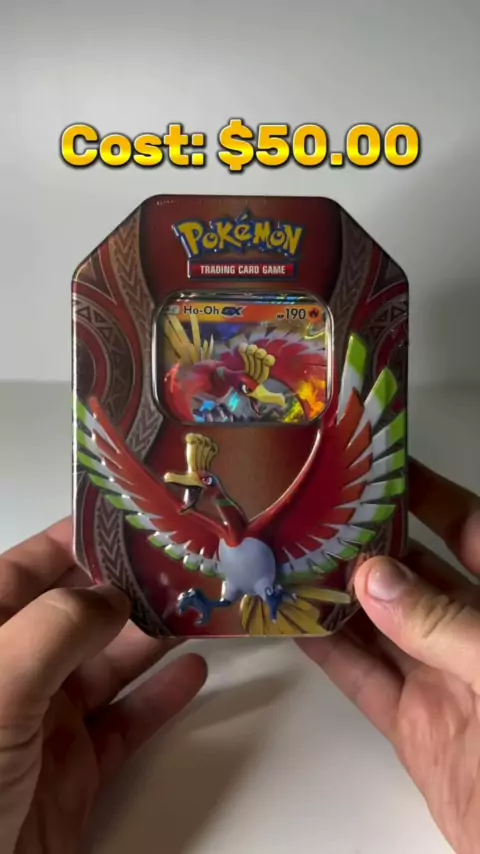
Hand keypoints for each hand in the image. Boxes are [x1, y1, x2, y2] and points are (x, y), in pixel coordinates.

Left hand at [0, 520, 206, 853]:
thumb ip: (56, 628)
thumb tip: (109, 595)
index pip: (26, 571)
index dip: (73, 541)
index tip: (125, 519)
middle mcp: (13, 675)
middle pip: (79, 615)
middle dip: (128, 587)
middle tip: (181, 562)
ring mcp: (44, 724)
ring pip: (109, 664)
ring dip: (152, 636)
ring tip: (198, 606)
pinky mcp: (74, 772)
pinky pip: (125, 723)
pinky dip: (160, 697)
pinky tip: (191, 671)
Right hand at [299, 460, 479, 853]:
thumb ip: (447, 624)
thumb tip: (377, 577)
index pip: (470, 529)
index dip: (427, 496)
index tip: (378, 468)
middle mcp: (477, 634)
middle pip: (414, 573)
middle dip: (367, 542)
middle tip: (315, 513)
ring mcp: (446, 679)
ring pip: (380, 624)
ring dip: (336, 595)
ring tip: (290, 559)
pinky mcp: (418, 727)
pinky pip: (365, 681)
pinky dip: (330, 654)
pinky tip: (296, 626)